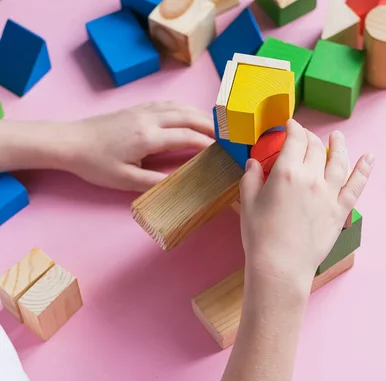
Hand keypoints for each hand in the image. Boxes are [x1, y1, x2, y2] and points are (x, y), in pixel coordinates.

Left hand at [65, 101, 213, 191]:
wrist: (69, 142)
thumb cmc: (95, 164)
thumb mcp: (125, 180)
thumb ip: (154, 182)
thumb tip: (181, 184)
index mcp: (148, 138)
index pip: (187, 137)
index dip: (208, 144)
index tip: (223, 151)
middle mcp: (149, 119)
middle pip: (188, 116)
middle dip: (211, 125)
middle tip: (228, 134)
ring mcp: (143, 111)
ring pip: (179, 107)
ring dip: (200, 114)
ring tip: (215, 125)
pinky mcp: (136, 108)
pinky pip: (167, 104)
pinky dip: (184, 108)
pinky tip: (188, 114)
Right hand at [239, 119, 373, 294]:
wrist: (280, 267)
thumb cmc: (260, 237)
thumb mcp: (247, 203)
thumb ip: (251, 178)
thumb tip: (253, 162)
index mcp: (286, 173)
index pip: (294, 140)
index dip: (293, 128)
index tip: (290, 125)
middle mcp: (311, 179)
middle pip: (315, 147)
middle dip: (309, 136)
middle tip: (305, 136)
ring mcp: (329, 194)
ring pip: (338, 161)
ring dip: (339, 145)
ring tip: (337, 137)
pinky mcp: (340, 211)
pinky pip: (356, 185)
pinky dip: (364, 169)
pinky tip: (369, 158)